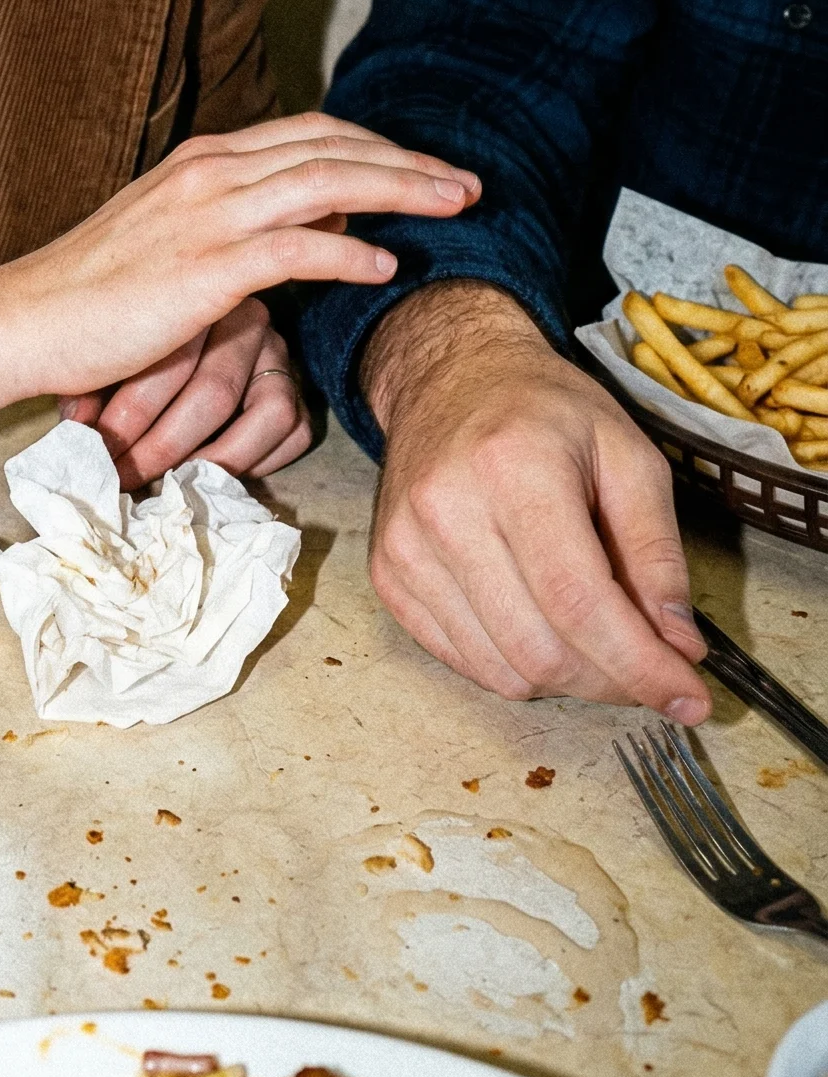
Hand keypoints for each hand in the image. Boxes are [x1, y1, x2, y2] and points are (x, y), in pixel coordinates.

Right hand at [0, 112, 478, 453]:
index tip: (427, 168)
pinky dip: (349, 250)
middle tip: (467, 184)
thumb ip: (243, 221)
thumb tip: (319, 217)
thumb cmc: (95, 292)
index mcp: (206, 160)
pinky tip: (386, 265)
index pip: (313, 132)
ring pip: (329, 182)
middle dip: (408, 161)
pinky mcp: (206, 266)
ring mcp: (209, 214)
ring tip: (454, 207)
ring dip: (402, 191)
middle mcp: (213, 172)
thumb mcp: (173, 237)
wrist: (26, 318)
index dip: (379, 145)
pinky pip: (298, 247)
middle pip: (335, 146)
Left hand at [58, 297, 310, 484]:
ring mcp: (279, 353)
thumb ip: (88, 387)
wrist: (140, 336)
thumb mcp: (98, 358)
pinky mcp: (299, 389)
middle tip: (128, 476)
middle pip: (216, 392)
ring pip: (271, 411)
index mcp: (196, 297)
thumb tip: (80, 433)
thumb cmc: (113, 347)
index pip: (169, 361)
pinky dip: (262, 460)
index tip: (99, 451)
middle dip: (164, 445)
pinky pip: (295, 430)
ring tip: (176, 483)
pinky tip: (218, 476)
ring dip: (221, 458)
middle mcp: (247, 320)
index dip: (130, 417)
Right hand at [363, 280, 708, 718]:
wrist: (448, 377)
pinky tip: (538, 623)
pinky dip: (515, 665)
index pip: (579, 602)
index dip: (640, 665)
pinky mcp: (387, 572)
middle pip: (540, 650)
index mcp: (513, 466)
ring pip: (502, 671)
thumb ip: (658, 553)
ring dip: (566, 678)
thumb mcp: (628, 454)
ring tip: (592, 637)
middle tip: (648, 668)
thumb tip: (679, 648)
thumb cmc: (544, 410)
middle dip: (611, 681)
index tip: (688, 699)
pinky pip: (463, 661)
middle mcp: (446, 508)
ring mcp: (405, 545)